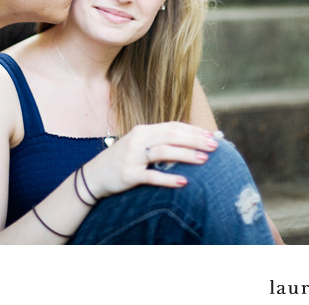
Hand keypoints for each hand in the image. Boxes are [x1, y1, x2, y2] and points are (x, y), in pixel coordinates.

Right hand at [82, 122, 217, 199]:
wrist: (95, 175)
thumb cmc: (123, 160)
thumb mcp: (139, 146)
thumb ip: (160, 142)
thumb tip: (189, 141)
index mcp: (143, 130)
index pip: (172, 126)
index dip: (193, 131)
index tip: (211, 136)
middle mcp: (138, 140)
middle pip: (171, 136)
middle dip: (195, 140)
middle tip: (214, 146)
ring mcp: (132, 157)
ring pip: (163, 152)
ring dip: (186, 154)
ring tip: (204, 160)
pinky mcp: (129, 175)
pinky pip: (151, 176)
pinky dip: (168, 179)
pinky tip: (184, 182)